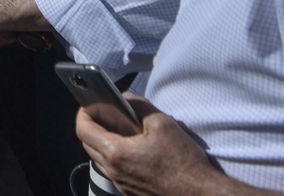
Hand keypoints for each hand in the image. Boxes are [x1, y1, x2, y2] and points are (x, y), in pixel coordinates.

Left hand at [77, 95, 235, 195]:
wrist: (201, 194)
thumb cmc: (182, 160)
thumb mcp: (162, 123)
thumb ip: (138, 105)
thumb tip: (124, 97)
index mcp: (115, 153)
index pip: (83, 130)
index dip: (84, 113)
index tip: (90, 104)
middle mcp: (113, 172)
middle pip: (88, 145)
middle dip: (92, 127)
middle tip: (106, 115)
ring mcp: (122, 184)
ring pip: (101, 160)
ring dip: (104, 143)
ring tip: (121, 131)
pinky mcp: (131, 192)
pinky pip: (115, 171)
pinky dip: (116, 157)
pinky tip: (134, 150)